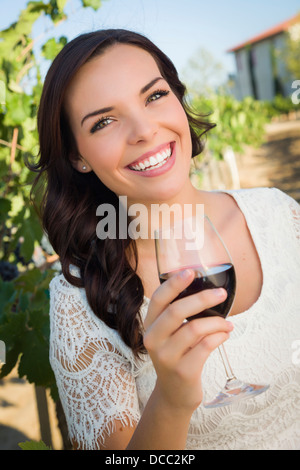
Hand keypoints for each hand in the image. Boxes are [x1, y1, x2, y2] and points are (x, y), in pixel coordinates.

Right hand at [143, 269, 233, 411]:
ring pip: (195, 328)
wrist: (175, 393)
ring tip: (227, 323)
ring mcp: (166, 357)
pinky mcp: (183, 371)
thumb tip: (207, 289)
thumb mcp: (170, 334)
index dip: (174, 283)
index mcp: (150, 325)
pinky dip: (219, 336)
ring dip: (217, 322)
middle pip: (176, 311)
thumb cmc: (177, 355)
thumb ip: (179, 315)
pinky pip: (206, 346)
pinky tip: (225, 334)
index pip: (158, 299)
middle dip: (203, 298)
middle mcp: (153, 340)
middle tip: (222, 293)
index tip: (191, 271)